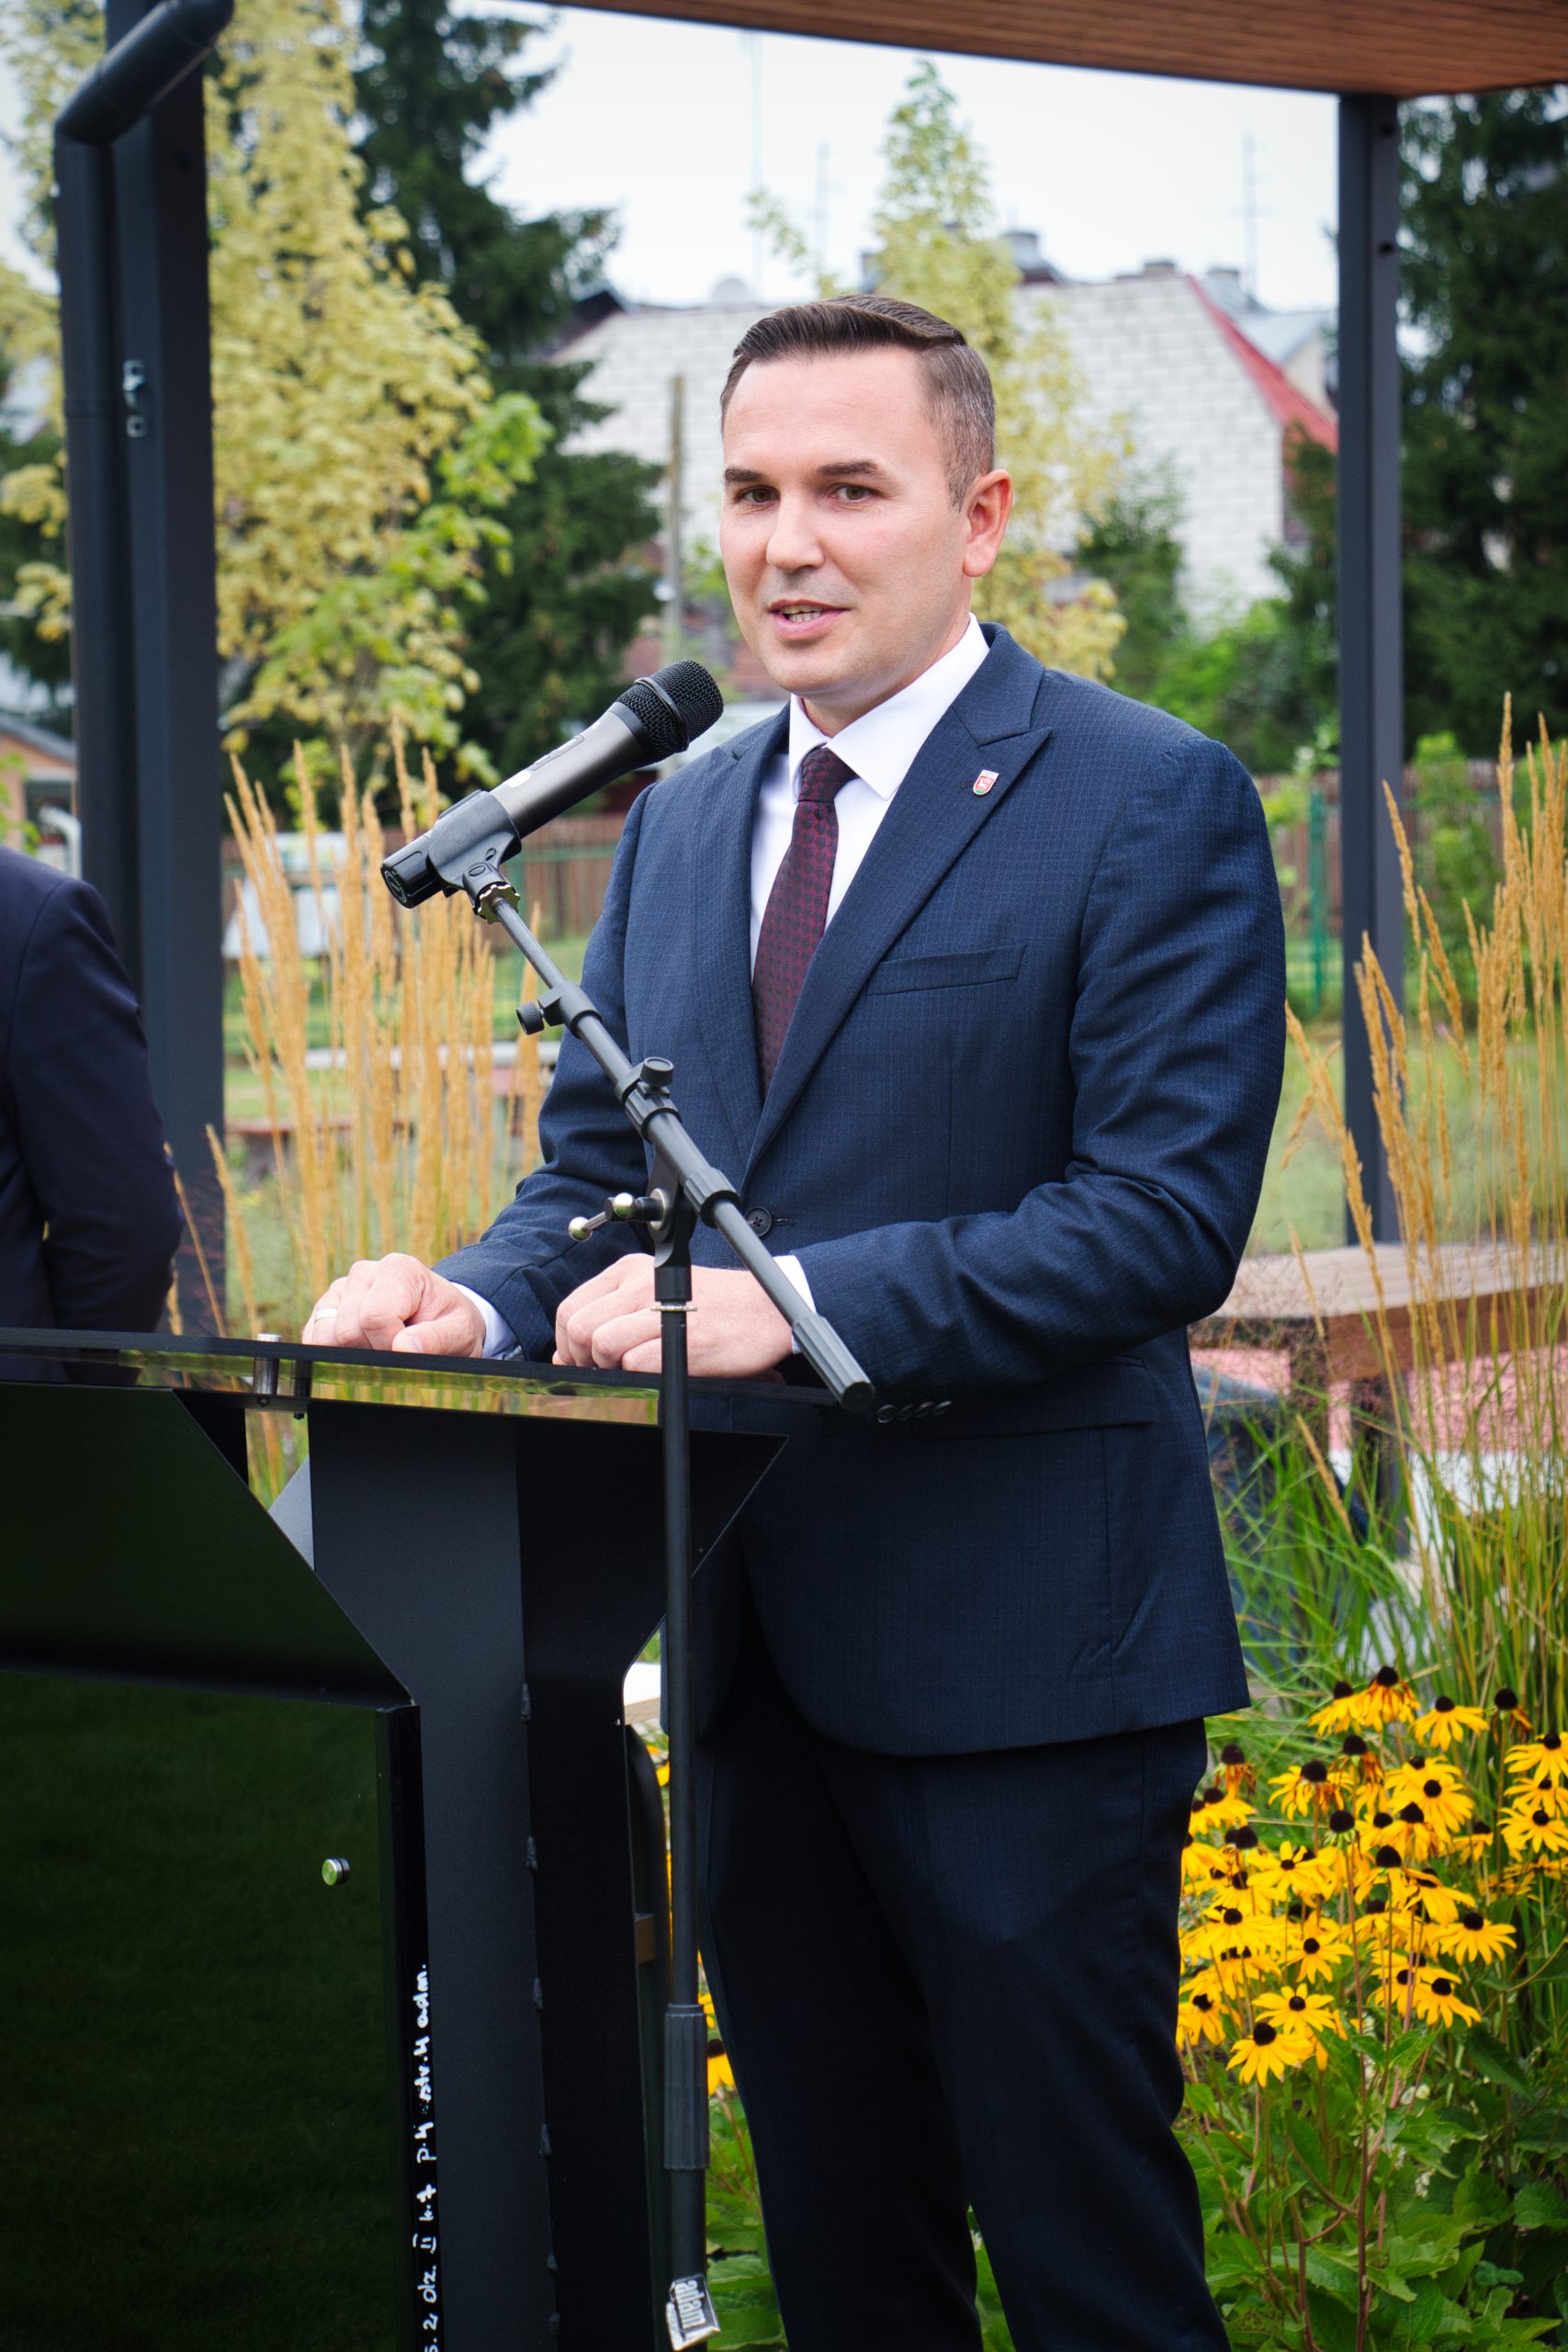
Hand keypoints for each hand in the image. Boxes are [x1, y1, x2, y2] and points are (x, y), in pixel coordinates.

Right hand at [303, 1254, 486, 1355]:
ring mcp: (341, 1290)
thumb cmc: (450, 1323)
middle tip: (398, 1348)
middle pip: (348, 1331)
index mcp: (398, 1269)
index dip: (390, 1344)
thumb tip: (404, 1347)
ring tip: (381, 1345)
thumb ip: (437, 1339)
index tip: (410, 1346)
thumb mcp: (460, 1332)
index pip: (374, 1317)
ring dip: (352, 1353)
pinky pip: (313, 1338)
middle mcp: (364, 1273)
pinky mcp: (325, 1309)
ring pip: (325, 1336)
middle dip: (373, 1351)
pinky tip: (363, 1347)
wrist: (440, 1318)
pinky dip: (334, 1353)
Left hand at [554, 1257, 791, 1377]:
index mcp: (630, 1271)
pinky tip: (657, 1370)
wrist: (765, 1309)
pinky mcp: (680, 1339)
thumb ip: (614, 1313)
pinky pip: (633, 1363)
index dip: (566, 1342)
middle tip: (602, 1370)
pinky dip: (637, 1374)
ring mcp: (660, 1309)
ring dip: (608, 1366)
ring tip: (632, 1369)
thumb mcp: (658, 1293)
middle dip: (581, 1358)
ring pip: (600, 1343)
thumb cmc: (712, 1307)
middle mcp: (640, 1283)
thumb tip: (570, 1351)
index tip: (578, 1360)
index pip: (570, 1307)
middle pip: (578, 1326)